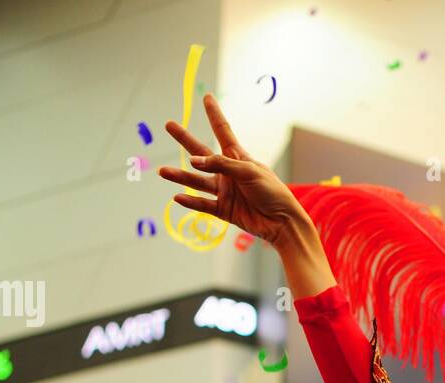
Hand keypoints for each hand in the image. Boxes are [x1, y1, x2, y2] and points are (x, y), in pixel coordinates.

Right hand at [158, 95, 307, 246]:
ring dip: (180, 176)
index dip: (214, 114)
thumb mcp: (249, 172)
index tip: (207, 97)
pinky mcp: (223, 209)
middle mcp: (227, 172)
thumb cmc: (272, 192)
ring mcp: (224, 191)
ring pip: (197, 181)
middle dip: (185, 139)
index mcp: (238, 158)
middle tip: (169, 125)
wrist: (281, 222)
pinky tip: (177, 197)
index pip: (223, 131)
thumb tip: (194, 161)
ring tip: (162, 171)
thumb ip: (222, 164)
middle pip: (201, 152)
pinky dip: (191, 202)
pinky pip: (203, 204)